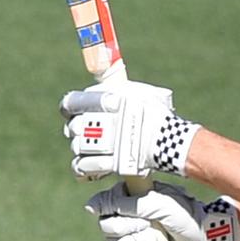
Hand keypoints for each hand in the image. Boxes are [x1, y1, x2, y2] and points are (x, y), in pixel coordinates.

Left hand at [60, 80, 200, 179]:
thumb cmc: (156, 111)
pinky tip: (90, 166)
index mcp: (101, 99)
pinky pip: (82, 166)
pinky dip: (84, 167)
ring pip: (77, 147)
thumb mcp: (139, 91)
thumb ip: (118, 85)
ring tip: (95, 148)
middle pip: (73, 127)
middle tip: (91, 131)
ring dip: (83, 148)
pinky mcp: (105, 163)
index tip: (79, 111)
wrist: (168, 138)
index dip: (73, 106)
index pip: (71, 102)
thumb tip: (107, 73)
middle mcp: (95, 121)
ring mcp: (98, 144)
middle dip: (80, 129)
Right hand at [85, 181, 239, 240]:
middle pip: (106, 226)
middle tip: (149, 224)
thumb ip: (126, 203)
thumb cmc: (182, 214)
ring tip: (156, 239)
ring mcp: (130, 236)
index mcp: (129, 197)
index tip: (125, 210)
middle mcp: (126, 216)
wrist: (202, 237)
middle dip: (129, 228)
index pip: (102, 203)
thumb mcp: (157, 203)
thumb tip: (90, 207)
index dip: (108, 209)